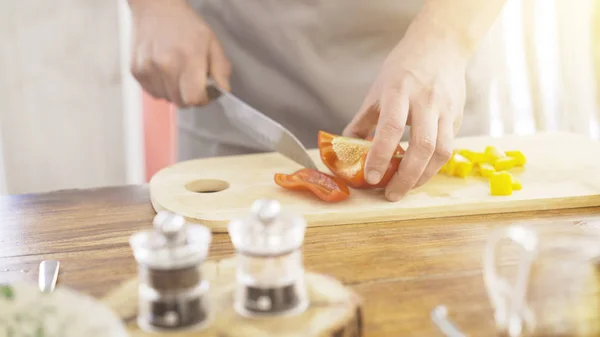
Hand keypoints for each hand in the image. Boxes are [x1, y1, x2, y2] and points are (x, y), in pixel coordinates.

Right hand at [129, 0, 230, 106]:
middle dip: (190, 96)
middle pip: (181, 102)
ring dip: (175, 92)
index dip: (203, 99)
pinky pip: (153, 93)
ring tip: (177, 72)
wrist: (156, 8)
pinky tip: (165, 72)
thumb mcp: (212, 42)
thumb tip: (223, 91)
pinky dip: (161, 88)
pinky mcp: (136, 71)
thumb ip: (221, 69)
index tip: (205, 91)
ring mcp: (148, 69)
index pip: (194, 98)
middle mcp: (165, 66)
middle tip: (192, 80)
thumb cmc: (186, 25)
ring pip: (167, 99)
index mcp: (188, 58)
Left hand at [343, 25, 467, 201]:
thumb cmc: (404, 68)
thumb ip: (363, 120)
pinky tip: (418, 174)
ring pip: (441, 151)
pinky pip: (448, 148)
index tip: (371, 177)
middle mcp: (427, 100)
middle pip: (423, 146)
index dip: (381, 155)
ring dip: (423, 177)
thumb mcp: (378, 89)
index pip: (391, 127)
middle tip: (390, 194)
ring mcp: (446, 109)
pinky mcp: (458, 117)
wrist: (440, 45)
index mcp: (400, 91)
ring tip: (404, 189)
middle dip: (406, 176)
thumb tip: (345, 148)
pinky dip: (433, 166)